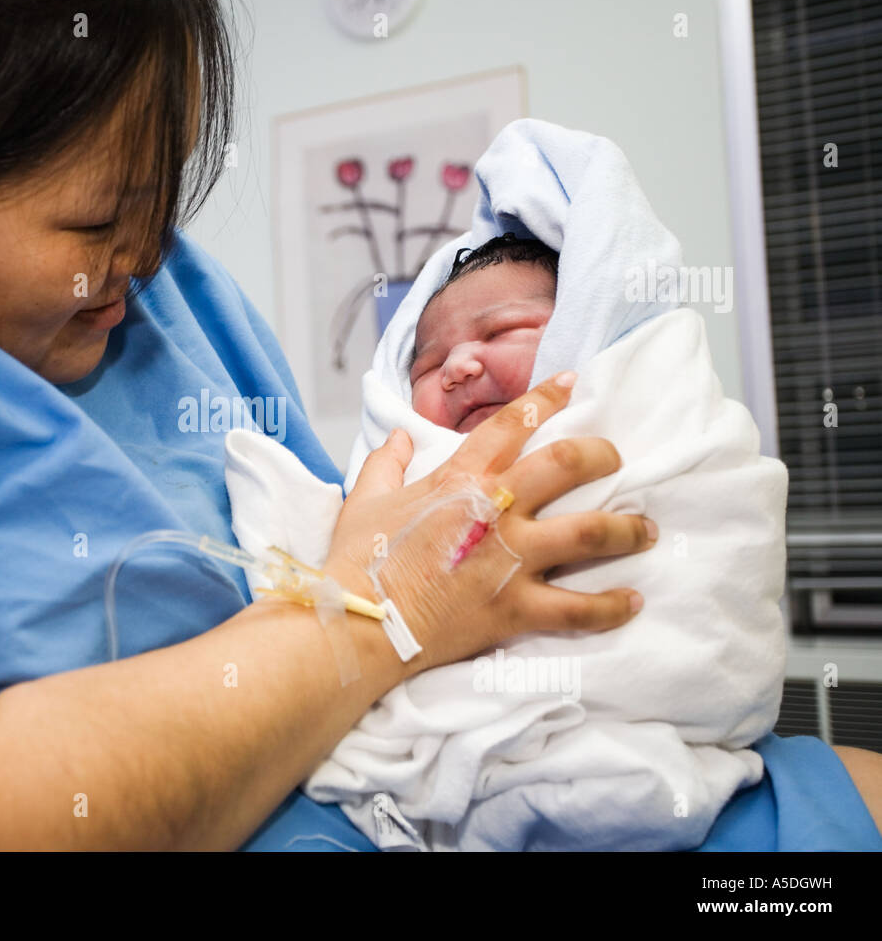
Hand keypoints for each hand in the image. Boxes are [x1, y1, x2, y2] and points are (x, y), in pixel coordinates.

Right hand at [323, 372, 655, 672]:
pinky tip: (633, 601)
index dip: (546, 396)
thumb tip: (397, 436)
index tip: (570, 382)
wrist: (359, 621)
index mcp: (460, 477)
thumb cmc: (359, 561)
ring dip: (626, 529)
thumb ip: (386, 462)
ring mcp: (510, 560)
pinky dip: (611, 607)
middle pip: (568, 464)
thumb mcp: (366, 500)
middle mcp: (495, 510)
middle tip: (615, 460)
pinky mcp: (516, 608)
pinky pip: (579, 609)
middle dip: (601, 455)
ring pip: (590, 532)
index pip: (513, 422)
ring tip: (643, 529)